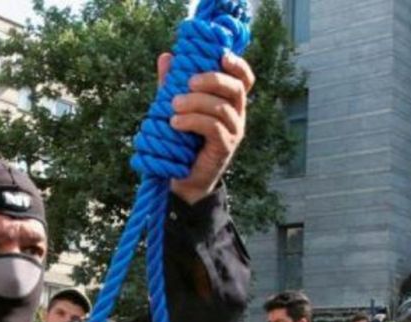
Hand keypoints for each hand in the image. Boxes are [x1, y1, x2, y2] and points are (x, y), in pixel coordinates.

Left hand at [157, 52, 255, 203]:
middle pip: (235, 88)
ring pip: (221, 108)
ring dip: (195, 103)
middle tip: (189, 82)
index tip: (221, 56)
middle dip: (213, 80)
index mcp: (230, 101)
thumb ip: (173, 83)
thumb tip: (166, 56)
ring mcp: (233, 131)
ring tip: (173, 106)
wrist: (183, 177)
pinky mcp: (225, 147)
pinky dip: (192, 121)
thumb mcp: (177, 106)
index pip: (244, 79)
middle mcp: (237, 114)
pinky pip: (213, 127)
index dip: (237, 65)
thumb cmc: (182, 138)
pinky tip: (175, 123)